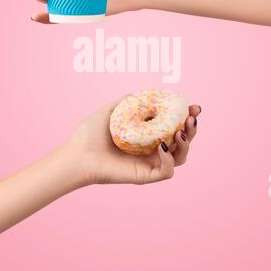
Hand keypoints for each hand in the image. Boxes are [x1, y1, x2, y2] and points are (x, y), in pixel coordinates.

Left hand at [66, 98, 200, 185]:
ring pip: (180, 157)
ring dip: (186, 143)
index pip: (173, 126)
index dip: (186, 117)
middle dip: (192, 129)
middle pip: (183, 142)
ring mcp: (149, 163)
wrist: (77, 153)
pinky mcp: (145, 176)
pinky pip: (167, 171)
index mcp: (146, 136)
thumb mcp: (110, 110)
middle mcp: (151, 150)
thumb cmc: (89, 134)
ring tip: (180, 131)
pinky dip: (169, 159)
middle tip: (192, 117)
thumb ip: (126, 102)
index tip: (193, 107)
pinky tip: (161, 146)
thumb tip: (141, 94)